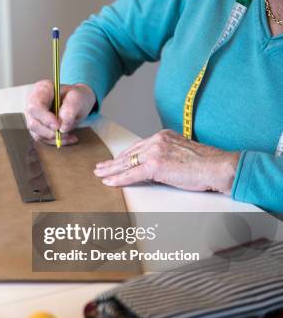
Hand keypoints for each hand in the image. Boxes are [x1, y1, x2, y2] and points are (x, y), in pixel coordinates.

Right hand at [25, 80, 95, 145]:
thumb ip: (71, 108)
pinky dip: (57, 141)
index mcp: (41, 90)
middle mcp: (33, 104)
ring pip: (37, 134)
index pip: (35, 106)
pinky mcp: (38, 128)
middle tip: (65, 132)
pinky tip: (69, 137)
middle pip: (33, 123)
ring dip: (54, 138)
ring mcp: (34, 117)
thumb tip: (62, 127)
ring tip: (70, 134)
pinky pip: (44, 139)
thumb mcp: (78, 97)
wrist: (77, 102)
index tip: (57, 126)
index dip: (44, 118)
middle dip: (49, 132)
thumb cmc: (76, 96)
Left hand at [94, 129, 239, 194]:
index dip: (124, 155)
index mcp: (163, 136)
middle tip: (100, 167)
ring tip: (100, 175)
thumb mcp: (181, 153)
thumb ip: (165, 156)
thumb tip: (153, 169)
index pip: (138, 146)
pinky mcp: (155, 165)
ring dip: (111, 170)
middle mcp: (156, 140)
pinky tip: (109, 182)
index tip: (115, 160)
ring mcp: (155, 152)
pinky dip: (118, 179)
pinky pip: (132, 174)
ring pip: (126, 163)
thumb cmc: (205, 164)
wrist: (218, 166)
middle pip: (129, 153)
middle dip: (113, 162)